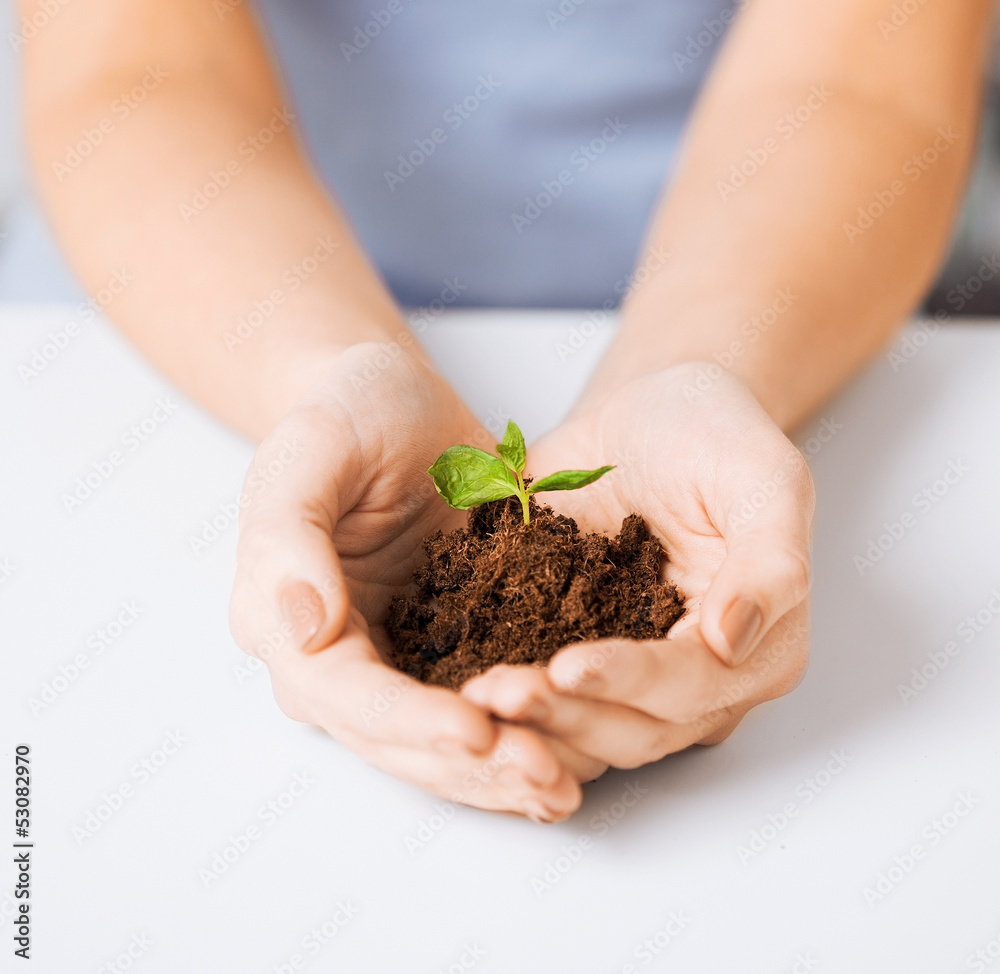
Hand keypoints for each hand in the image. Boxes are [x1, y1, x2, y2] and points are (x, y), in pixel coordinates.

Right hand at [228, 343, 584, 819]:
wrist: (393, 402)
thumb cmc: (345, 413)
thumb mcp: (309, 451)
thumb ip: (289, 538)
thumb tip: (303, 631)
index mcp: (287, 622)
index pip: (347, 696)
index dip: (408, 722)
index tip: (476, 731)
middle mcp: (340, 660)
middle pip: (400, 742)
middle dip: (471, 767)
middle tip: (544, 777)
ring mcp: (400, 658)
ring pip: (445, 743)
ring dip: (502, 773)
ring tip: (565, 788)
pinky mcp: (452, 646)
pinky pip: (485, 705)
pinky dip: (525, 736)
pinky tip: (575, 759)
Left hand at [461, 362, 813, 769]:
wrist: (646, 415)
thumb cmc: (714, 434)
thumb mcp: (763, 477)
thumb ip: (769, 560)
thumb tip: (732, 640)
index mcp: (757, 649)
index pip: (692, 687)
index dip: (631, 684)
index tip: (568, 667)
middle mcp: (696, 681)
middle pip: (633, 728)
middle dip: (565, 717)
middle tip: (498, 693)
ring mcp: (630, 673)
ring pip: (584, 728)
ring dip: (530, 722)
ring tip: (473, 694)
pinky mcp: (575, 652)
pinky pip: (542, 692)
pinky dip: (508, 698)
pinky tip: (457, 687)